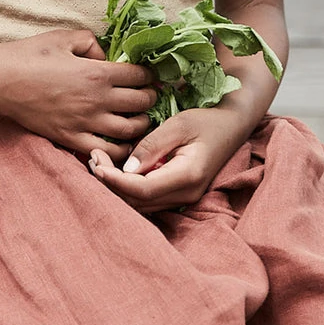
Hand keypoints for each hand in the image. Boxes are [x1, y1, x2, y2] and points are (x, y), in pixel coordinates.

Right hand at [0, 29, 156, 165]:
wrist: (0, 82)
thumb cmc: (30, 55)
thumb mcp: (64, 37)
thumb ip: (92, 43)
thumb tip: (106, 56)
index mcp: (98, 73)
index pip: (139, 77)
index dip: (149, 75)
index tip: (148, 75)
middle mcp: (97, 101)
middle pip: (140, 103)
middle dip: (150, 98)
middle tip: (149, 94)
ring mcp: (85, 123)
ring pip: (129, 130)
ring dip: (141, 123)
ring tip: (140, 117)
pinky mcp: (71, 138)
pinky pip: (106, 150)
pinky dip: (120, 148)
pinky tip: (121, 141)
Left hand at [88, 105, 246, 213]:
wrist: (230, 127)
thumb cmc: (205, 121)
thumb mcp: (178, 125)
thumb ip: (152, 146)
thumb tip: (126, 169)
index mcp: (187, 176)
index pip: (142, 189)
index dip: (115, 180)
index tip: (96, 161)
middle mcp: (185, 194)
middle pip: (137, 201)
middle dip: (110, 182)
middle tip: (93, 156)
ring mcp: (182, 198)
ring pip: (139, 203)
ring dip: (116, 186)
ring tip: (98, 161)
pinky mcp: (176, 195)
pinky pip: (146, 198)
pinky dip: (126, 186)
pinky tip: (114, 167)